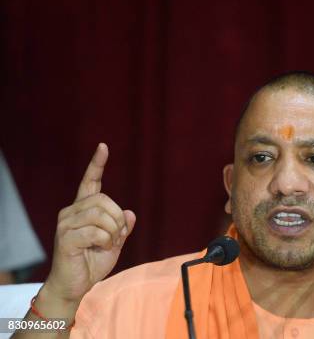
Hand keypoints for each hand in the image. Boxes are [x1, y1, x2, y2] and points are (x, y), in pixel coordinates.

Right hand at [44, 143, 135, 302]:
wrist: (75, 285)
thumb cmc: (93, 262)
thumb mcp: (115, 242)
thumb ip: (122, 227)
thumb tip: (130, 213)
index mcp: (83, 209)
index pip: (90, 181)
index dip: (97, 164)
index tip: (103, 147)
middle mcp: (71, 211)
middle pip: (104, 199)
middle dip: (118, 219)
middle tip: (117, 236)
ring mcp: (66, 223)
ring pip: (102, 215)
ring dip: (113, 232)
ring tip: (107, 244)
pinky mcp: (66, 237)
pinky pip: (96, 231)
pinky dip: (106, 241)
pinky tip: (100, 248)